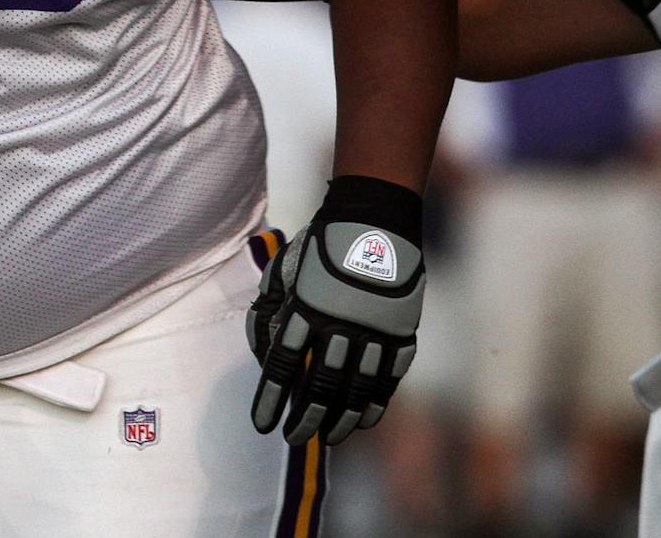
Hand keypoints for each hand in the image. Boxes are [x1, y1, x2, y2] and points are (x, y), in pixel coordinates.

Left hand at [249, 179, 425, 445]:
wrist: (373, 221)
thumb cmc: (319, 248)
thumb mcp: (283, 271)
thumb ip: (267, 310)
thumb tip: (260, 352)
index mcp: (305, 309)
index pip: (281, 366)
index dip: (271, 399)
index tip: (263, 425)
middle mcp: (339, 325)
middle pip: (320, 386)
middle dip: (305, 418)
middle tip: (294, 439)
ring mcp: (373, 331)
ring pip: (356, 390)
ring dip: (340, 419)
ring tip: (328, 438)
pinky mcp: (400, 332)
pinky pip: (388, 379)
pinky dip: (376, 404)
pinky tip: (364, 421)